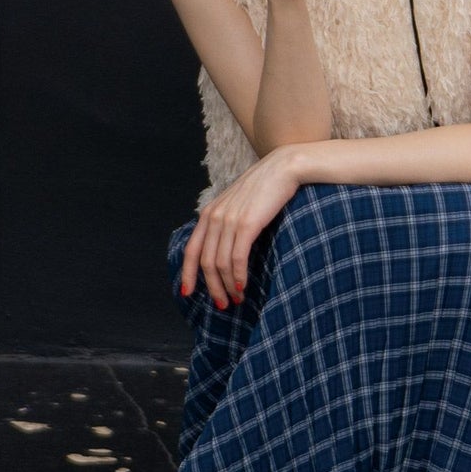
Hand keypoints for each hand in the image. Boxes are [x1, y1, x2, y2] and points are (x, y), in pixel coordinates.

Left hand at [181, 146, 301, 308]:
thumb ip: (225, 221)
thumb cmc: (263, 187)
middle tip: (222, 304)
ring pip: (221, 264)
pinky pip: (237, 258)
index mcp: (209, 212)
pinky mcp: (247, 224)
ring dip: (228, 286)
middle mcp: (215, 216)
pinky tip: (243, 285)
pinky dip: (238, 276)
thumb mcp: (237, 203)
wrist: (283, 168)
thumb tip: (222, 249)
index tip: (187, 293)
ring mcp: (230, 220)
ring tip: (237, 298)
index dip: (187, 274)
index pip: (191, 249)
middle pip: (206, 262)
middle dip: (212, 287)